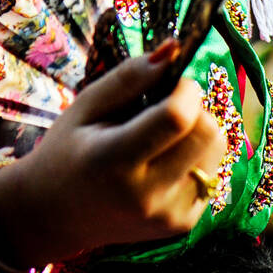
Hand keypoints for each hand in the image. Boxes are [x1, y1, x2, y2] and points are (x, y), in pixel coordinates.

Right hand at [0, 43, 226, 270]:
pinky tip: (163, 162)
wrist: (56, 217)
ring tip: (162, 136)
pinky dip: (195, 158)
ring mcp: (168, 216)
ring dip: (198, 131)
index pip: (177, 117)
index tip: (171, 81)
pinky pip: (210, 173)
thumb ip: (130, 76)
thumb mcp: (87, 105)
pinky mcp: (183, 225)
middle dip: (196, 107)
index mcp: (114, 161)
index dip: (185, 88)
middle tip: (166, 106)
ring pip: (216, 151)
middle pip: (208, 133)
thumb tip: (174, 47)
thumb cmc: (68, 150)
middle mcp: (146, 195)